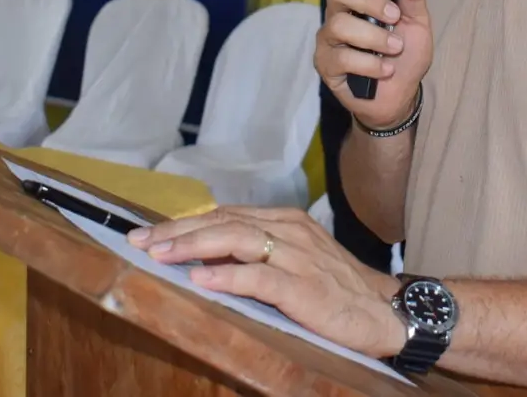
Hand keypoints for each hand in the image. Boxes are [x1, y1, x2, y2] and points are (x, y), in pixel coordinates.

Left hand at [128, 207, 405, 357]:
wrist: (386, 312)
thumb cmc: (337, 291)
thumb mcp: (296, 263)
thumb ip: (259, 256)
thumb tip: (207, 260)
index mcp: (286, 222)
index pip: (225, 214)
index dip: (185, 223)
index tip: (148, 233)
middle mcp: (289, 230)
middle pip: (223, 221)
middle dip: (178, 230)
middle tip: (140, 240)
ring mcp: (297, 256)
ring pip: (235, 239)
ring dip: (193, 246)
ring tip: (160, 254)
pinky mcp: (302, 286)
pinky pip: (257, 277)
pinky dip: (225, 275)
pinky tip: (200, 278)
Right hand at [316, 0, 432, 129]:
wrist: (399, 96)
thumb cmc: (404, 54)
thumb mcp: (417, 21)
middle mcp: (338, 12)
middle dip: (368, 0)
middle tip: (394, 17)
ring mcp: (329, 39)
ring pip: (339, 25)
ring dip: (373, 38)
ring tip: (395, 49)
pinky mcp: (326, 65)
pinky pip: (341, 57)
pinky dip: (370, 64)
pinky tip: (385, 70)